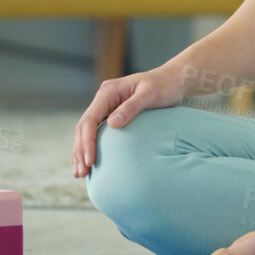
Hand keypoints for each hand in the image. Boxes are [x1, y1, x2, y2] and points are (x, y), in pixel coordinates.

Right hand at [71, 67, 185, 177]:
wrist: (174, 80)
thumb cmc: (164, 86)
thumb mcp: (150, 94)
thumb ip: (131, 107)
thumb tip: (112, 124)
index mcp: (108, 91)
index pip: (90, 119)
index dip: (87, 142)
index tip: (90, 161)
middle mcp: (104, 98)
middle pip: (83, 127)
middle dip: (80, 150)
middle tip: (81, 173)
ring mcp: (107, 106)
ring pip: (86, 131)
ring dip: (81, 151)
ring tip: (80, 173)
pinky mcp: (112, 114)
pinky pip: (97, 132)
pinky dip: (91, 147)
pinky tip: (90, 162)